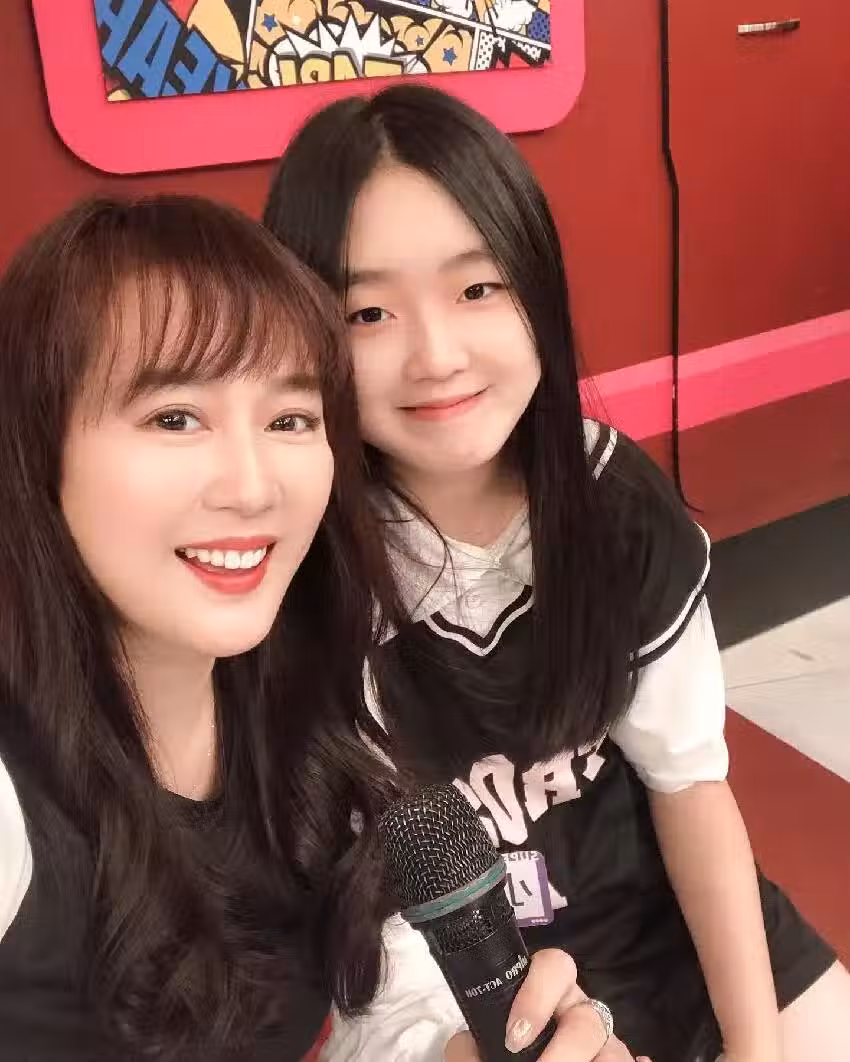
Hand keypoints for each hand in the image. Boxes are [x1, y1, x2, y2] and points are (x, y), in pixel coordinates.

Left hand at [444, 949, 649, 1061]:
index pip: (555, 966)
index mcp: (548, 995)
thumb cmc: (504, 1055)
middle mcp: (581, 1013)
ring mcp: (606, 1044)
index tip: (513, 1039)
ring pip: (615, 1050)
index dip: (537, 997)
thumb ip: (469, 1047)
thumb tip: (469, 1049)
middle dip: (567, 1052)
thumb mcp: (479, 1050)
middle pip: (588, 1019)